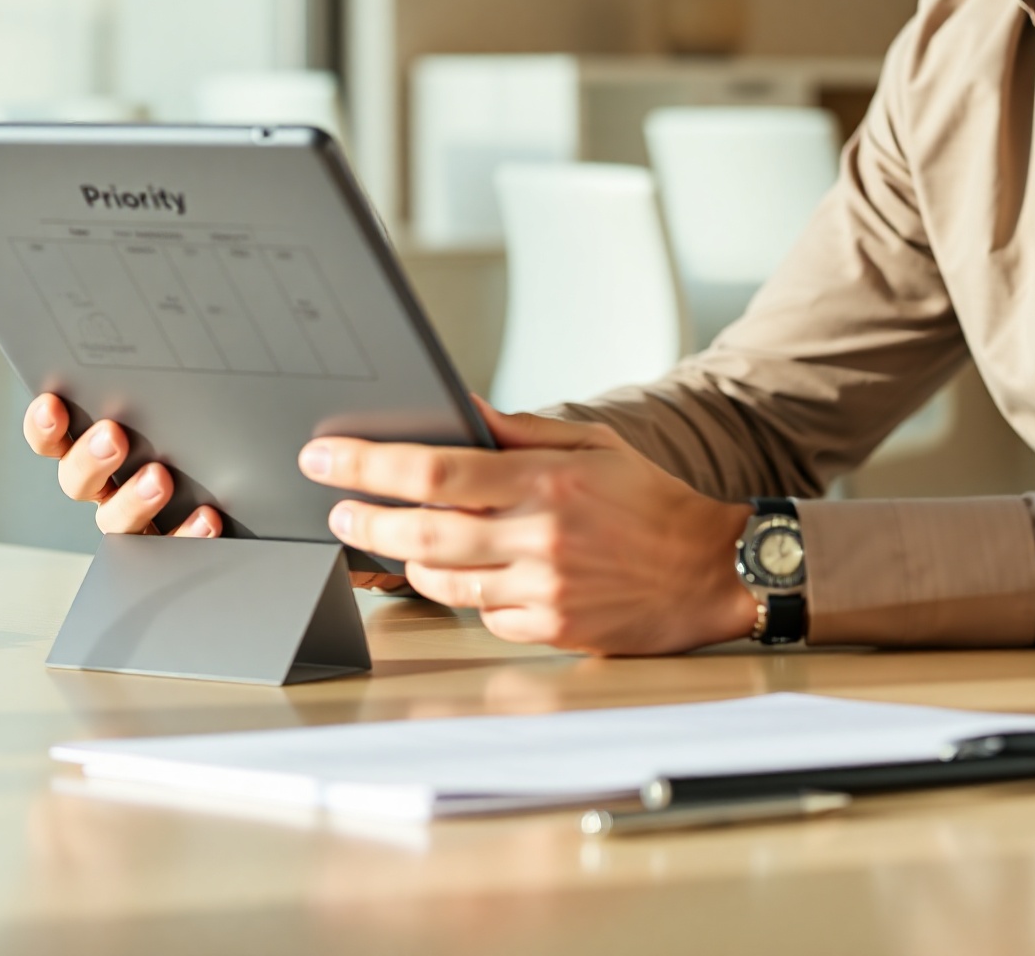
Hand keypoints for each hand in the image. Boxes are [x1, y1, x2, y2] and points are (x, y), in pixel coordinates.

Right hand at [19, 395, 410, 588]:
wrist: (265, 478)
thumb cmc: (220, 417)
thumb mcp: (194, 388)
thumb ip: (175, 368)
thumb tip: (180, 315)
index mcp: (106, 440)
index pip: (57, 435)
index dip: (46, 424)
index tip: (52, 404)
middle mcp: (114, 481)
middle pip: (78, 478)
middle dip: (90, 457)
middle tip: (114, 435)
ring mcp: (141, 517)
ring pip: (114, 519)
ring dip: (132, 498)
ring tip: (159, 477)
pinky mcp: (176, 546)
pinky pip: (172, 549)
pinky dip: (186, 535)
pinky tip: (207, 517)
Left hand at [299, 402, 759, 654]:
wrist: (709, 570)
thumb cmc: (650, 501)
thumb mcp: (592, 444)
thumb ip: (519, 430)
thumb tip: (457, 407)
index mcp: (546, 481)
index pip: (437, 468)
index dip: (370, 464)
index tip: (326, 457)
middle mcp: (539, 536)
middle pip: (422, 532)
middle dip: (365, 521)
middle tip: (335, 512)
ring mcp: (542, 588)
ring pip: (442, 580)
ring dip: (403, 561)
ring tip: (387, 541)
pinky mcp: (549, 628)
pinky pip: (482, 613)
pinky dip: (463, 592)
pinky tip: (462, 573)